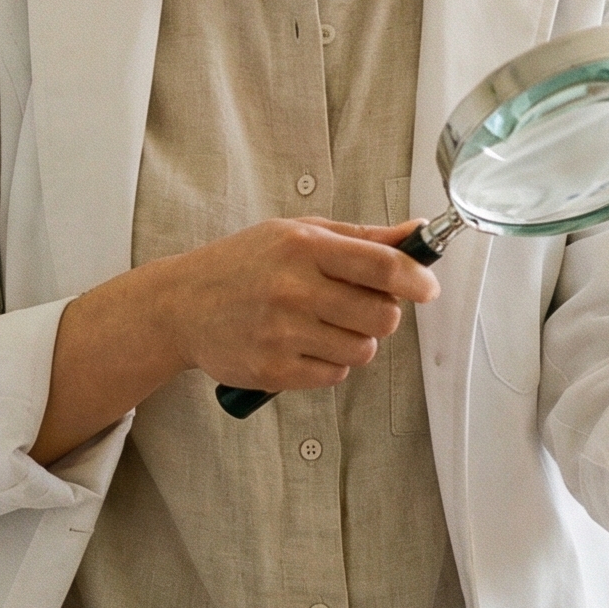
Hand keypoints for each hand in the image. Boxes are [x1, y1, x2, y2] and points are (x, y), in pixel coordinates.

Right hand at [154, 217, 438, 395]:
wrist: (180, 305)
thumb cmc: (243, 263)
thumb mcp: (297, 234)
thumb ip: (361, 237)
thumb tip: (416, 233)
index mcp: (303, 246)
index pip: (381, 265)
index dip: (416, 279)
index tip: (428, 287)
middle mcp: (293, 288)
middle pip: (382, 315)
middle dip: (383, 313)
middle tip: (359, 305)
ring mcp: (282, 333)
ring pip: (363, 349)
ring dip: (355, 340)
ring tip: (323, 324)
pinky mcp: (273, 370)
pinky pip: (335, 375)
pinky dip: (330, 363)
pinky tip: (303, 344)